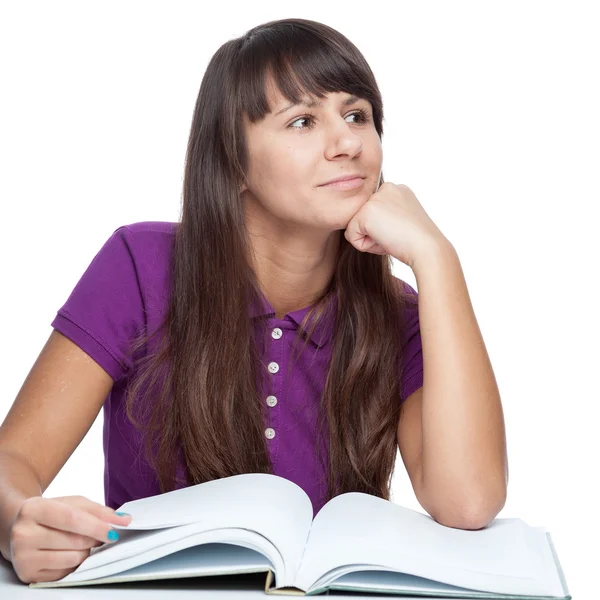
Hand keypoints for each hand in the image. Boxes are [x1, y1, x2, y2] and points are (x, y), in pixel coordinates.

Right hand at [9, 495, 131, 583]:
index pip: (72, 518)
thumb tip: (124, 520)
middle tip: (103, 535)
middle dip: (95, 538)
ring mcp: (23, 557)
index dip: (97, 525)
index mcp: (33, 509)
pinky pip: (65, 573)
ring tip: (81, 542)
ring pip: (72, 559)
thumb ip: (98, 510)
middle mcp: (23, 534)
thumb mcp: (72, 503)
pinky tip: (68, 552)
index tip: (115, 531)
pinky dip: (74, 563)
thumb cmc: (51, 513)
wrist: (19, 528)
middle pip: (75, 541)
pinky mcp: (28, 575)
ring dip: (86, 551)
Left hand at [344, 182, 448, 268]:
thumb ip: (386, 216)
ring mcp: (374, 199)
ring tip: (392, 238)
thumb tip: (366, 224)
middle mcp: (385, 188)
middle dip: (377, 233)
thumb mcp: (402, 221)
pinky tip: (385, 240)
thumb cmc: (417, 242)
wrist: (427, 248)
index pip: (375, 213)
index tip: (403, 231)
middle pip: (364, 219)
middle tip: (398, 235)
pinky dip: (365, 246)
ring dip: (371, 240)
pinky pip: (351, 236)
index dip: (385, 229)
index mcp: (397, 190)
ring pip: (356, 227)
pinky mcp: (365, 213)